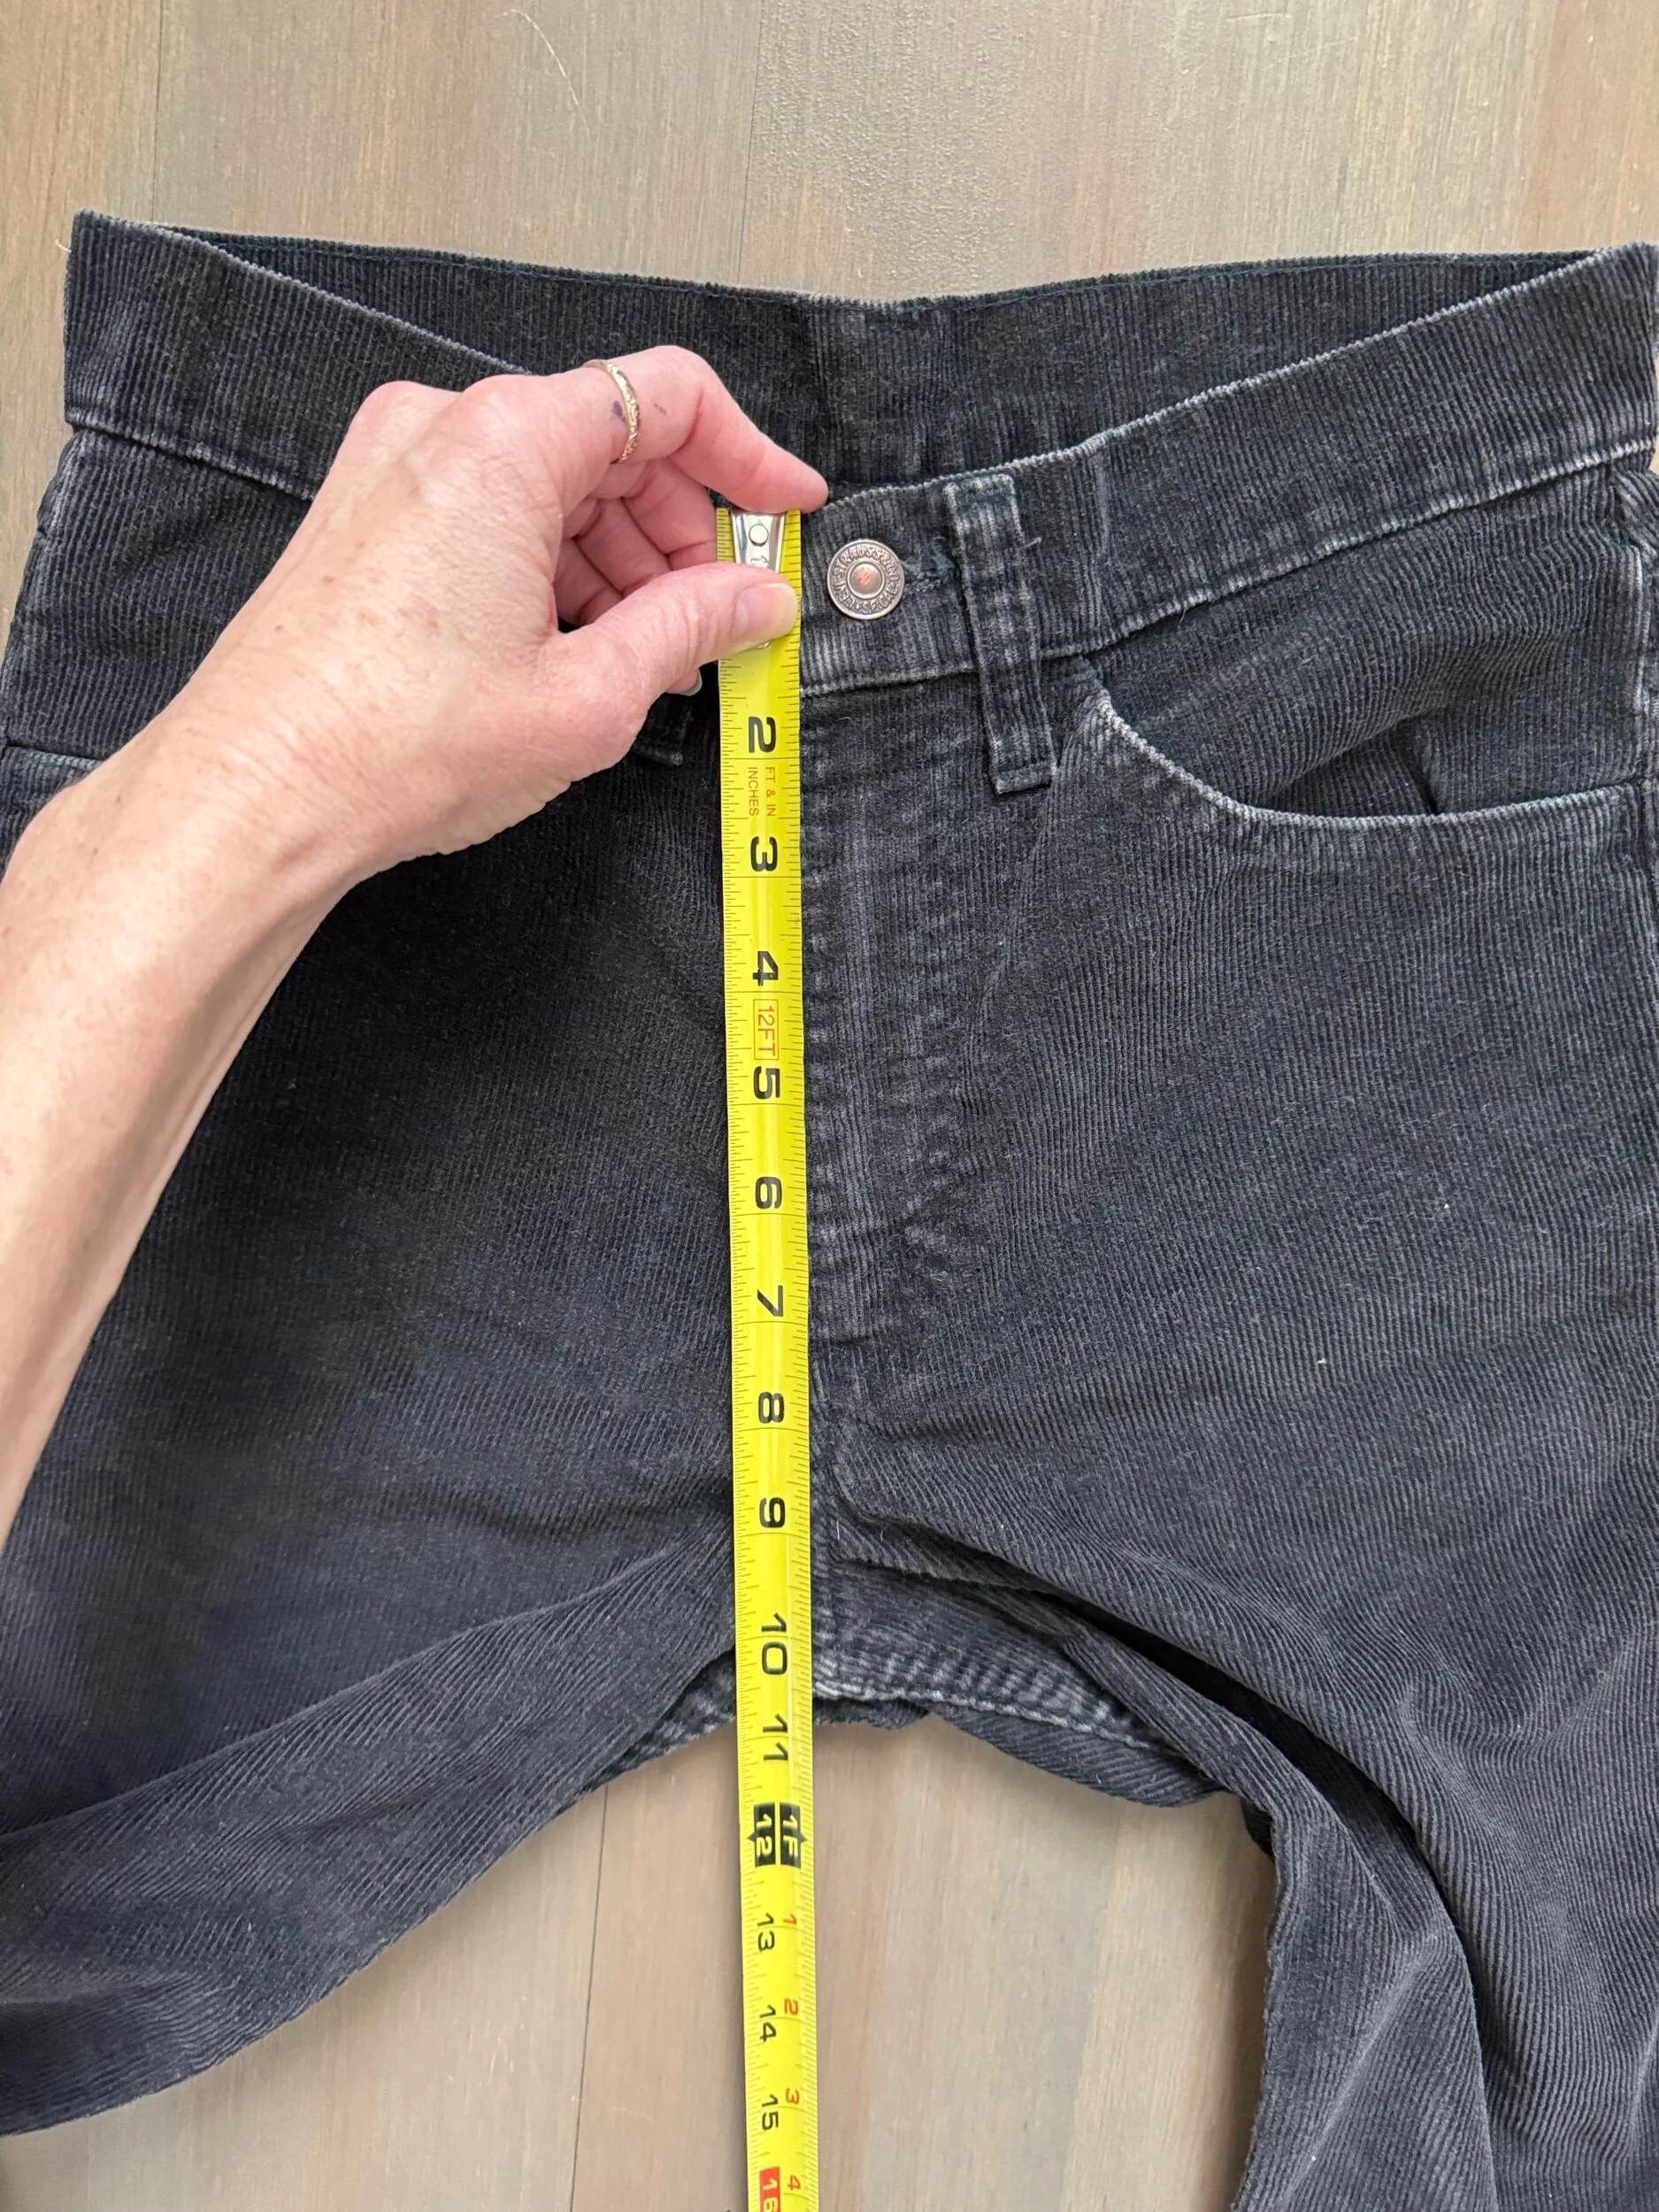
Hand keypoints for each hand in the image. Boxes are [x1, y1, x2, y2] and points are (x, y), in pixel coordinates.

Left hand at [151, 348, 828, 895]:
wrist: (257, 794)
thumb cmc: (389, 743)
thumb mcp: (589, 697)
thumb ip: (693, 627)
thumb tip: (756, 599)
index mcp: (506, 443)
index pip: (670, 396)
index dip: (750, 455)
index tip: (787, 509)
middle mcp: (443, 428)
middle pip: (613, 441)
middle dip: (682, 530)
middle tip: (722, 618)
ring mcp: (396, 465)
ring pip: (555, 482)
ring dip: (620, 559)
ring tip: (649, 658)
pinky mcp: (370, 512)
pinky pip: (496, 510)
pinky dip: (555, 566)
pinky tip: (578, 648)